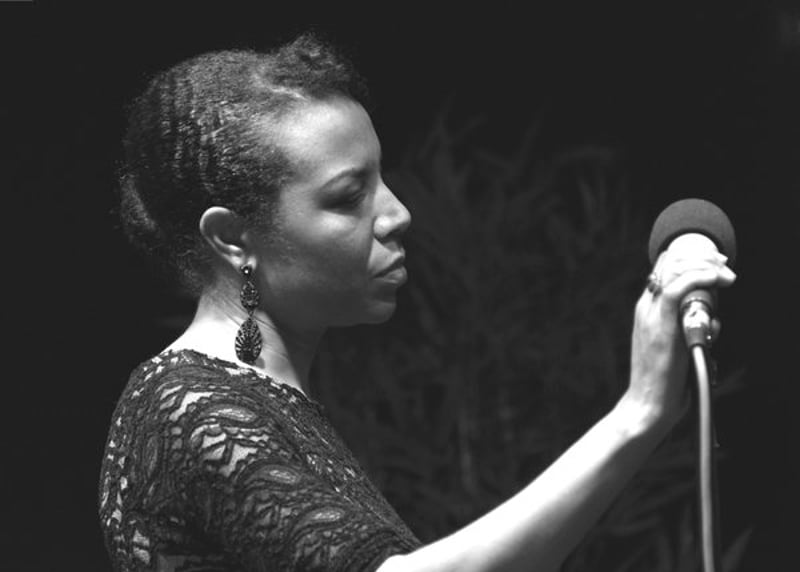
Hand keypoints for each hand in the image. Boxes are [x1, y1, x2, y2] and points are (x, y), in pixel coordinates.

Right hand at [624, 242, 735, 432]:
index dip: (690, 259)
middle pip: (669, 263)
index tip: (715, 264)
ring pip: (674, 270)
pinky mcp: (661, 323)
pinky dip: (697, 277)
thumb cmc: (665, 380)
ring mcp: (651, 313)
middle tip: (723, 266)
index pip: (665, 270)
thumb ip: (691, 329)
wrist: (649, 401)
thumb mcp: (678, 347)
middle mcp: (646, 307)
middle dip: (700, 258)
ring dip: (703, 266)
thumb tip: (715, 321)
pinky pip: (678, 288)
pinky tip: (714, 278)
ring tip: (725, 275)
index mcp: (647, 310)